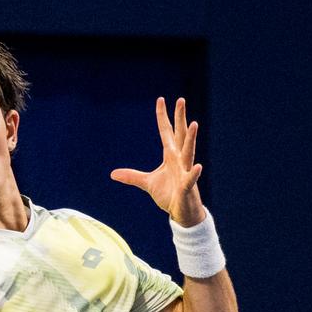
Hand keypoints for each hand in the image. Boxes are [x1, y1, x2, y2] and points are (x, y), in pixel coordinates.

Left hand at [110, 96, 204, 226]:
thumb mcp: (148, 183)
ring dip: (191, 139)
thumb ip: (132, 177)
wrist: (181, 212)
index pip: (166, 132)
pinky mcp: (187, 187)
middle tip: (181, 100)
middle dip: (180, 118)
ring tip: (194, 124)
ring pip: (188, 152)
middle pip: (180, 135)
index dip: (163, 117)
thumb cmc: (169, 195)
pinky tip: (198, 166)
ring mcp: (185, 172)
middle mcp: (179, 160)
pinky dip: (194, 173)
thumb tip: (113, 174)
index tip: (160, 100)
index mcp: (171, 156)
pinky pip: (191, 179)